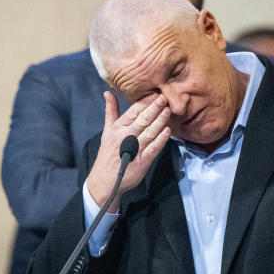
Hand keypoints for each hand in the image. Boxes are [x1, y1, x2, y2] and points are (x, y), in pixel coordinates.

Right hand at [86, 92, 170, 211]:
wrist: (105, 180)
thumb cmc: (108, 154)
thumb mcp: (107, 131)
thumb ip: (110, 111)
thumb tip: (108, 93)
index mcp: (117, 128)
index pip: (133, 111)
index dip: (145, 102)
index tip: (155, 94)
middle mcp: (125, 137)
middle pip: (143, 119)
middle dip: (155, 108)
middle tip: (165, 98)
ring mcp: (134, 149)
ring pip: (150, 132)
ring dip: (160, 120)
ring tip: (168, 110)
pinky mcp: (142, 162)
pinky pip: (154, 148)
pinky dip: (161, 139)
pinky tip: (168, 130)